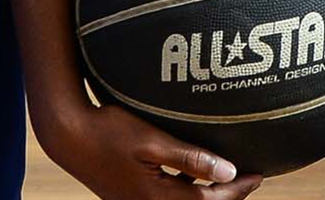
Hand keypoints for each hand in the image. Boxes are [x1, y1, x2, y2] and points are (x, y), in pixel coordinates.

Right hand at [38, 97, 262, 199]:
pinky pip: (168, 197)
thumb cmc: (109, 132)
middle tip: (250, 179)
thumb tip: (228, 172)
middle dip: (226, 196)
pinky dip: (187, 188)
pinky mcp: (130, 196)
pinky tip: (194, 173)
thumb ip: (190, 158)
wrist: (67, 136)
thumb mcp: (152, 141)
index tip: (258, 174)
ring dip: (207, 193)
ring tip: (228, 176)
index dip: (236, 190)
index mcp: (155, 197)